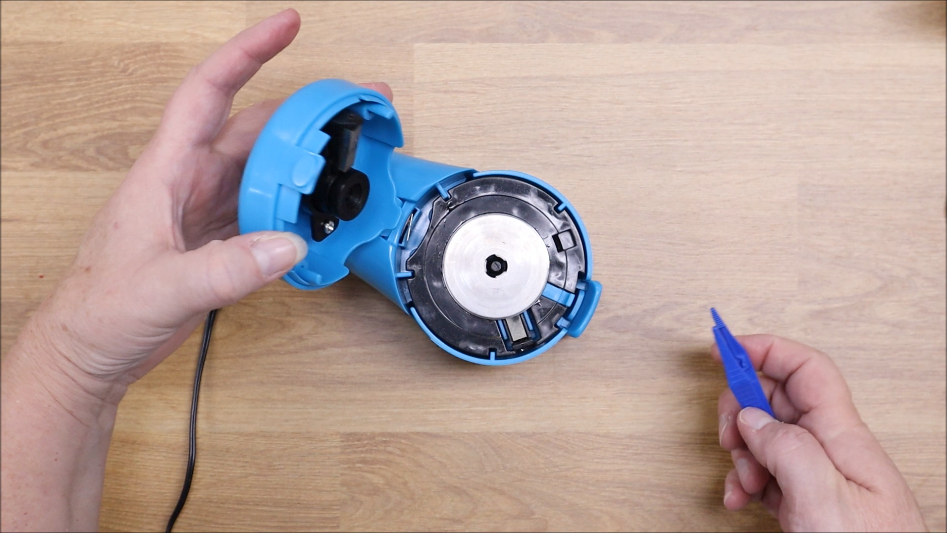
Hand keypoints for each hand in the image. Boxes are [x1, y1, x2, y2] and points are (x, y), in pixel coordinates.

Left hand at [8, 9, 392, 402]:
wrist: (90, 349)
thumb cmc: (100, 310)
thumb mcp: (161, 288)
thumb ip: (226, 270)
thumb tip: (286, 244)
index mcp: (166, 172)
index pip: (208, 93)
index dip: (247, 53)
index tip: (285, 26)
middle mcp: (190, 182)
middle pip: (255, 128)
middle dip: (305, 111)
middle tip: (354, 104)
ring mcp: (206, 210)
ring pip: (266, 168)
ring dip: (306, 160)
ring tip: (349, 156)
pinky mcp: (219, 240)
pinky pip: (267, 209)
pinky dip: (297, 207)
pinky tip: (320, 214)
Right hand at [715, 335, 926, 531]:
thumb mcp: (822, 498)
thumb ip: (785, 447)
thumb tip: (752, 418)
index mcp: (844, 436)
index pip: (805, 369)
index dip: (765, 350)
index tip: (723, 349)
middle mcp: (833, 448)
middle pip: (779, 399)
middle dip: (742, 408)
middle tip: (727, 431)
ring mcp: (821, 474)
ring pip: (767, 437)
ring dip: (742, 453)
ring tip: (744, 482)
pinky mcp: (809, 499)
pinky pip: (769, 471)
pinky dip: (746, 480)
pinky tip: (741, 499)